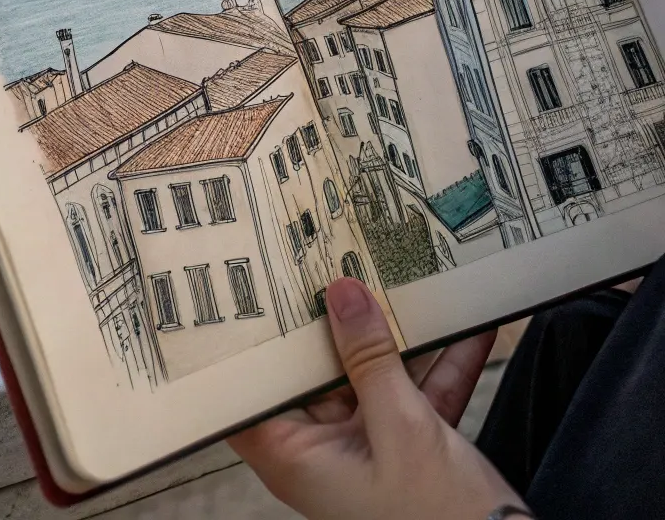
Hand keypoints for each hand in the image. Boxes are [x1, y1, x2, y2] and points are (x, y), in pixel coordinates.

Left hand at [230, 277, 521, 519]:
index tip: (251, 291)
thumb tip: (343, 295)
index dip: (246, 345)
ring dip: (396, 334)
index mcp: (298, 457)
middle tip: (334, 259)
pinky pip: (421, 392)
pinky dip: (445, 362)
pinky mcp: (411, 446)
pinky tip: (468, 323)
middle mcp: (326, 450)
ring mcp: (369, 445)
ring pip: (373, 374)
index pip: (250, 394)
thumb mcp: (402, 430)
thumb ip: (371, 359)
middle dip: (332, 318)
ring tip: (396, 274)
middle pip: (316, 370)